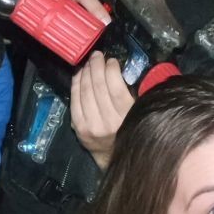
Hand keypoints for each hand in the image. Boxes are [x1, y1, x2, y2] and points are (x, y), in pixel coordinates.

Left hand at [70, 52, 133, 166]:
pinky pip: (74, 101)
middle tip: (97, 55)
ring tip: (89, 62)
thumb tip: (125, 70)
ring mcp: (90, 126)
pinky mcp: (79, 128)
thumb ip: (135, 95)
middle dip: (97, 66)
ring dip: (86, 73)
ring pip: (85, 92)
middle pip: (98, 87)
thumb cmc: (130, 131)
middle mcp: (108, 123)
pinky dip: (76, 85)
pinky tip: (79, 75)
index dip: (111, 70)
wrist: (115, 158)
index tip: (112, 61)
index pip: (115, 88)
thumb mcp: (139, 114)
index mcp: (127, 118)